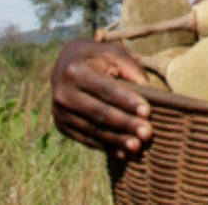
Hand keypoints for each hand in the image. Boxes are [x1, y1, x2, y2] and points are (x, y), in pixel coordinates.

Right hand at [50, 39, 153, 158]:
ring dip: (117, 140)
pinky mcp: (62, 125)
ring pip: (93, 129)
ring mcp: (59, 111)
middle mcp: (62, 92)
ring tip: (138, 146)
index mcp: (74, 70)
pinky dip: (106, 147)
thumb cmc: (97, 57)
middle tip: (147, 133)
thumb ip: (130, 67)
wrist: (67, 64)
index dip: (127, 102)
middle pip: (99, 112)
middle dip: (125, 124)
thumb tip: (147, 88)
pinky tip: (123, 153)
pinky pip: (86, 139)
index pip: (105, 90)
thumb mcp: (112, 53)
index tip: (147, 112)